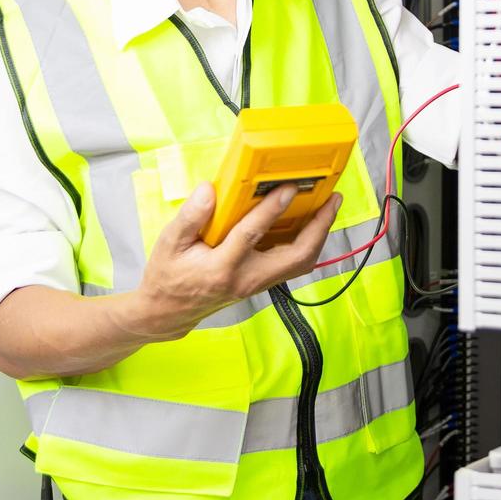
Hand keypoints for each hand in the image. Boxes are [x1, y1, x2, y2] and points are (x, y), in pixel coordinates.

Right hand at [123, 181, 341, 340]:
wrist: (169, 312)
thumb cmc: (169, 276)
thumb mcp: (169, 243)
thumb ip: (191, 216)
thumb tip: (209, 189)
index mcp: (221, 267)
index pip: (252, 235)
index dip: (272, 209)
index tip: (288, 187)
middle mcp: (246, 278)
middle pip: (296, 256)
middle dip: (319, 227)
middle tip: (331, 199)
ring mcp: (257, 284)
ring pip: (300, 263)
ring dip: (318, 236)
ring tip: (328, 208)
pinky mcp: (261, 283)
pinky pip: (293, 264)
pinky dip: (307, 243)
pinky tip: (309, 223)